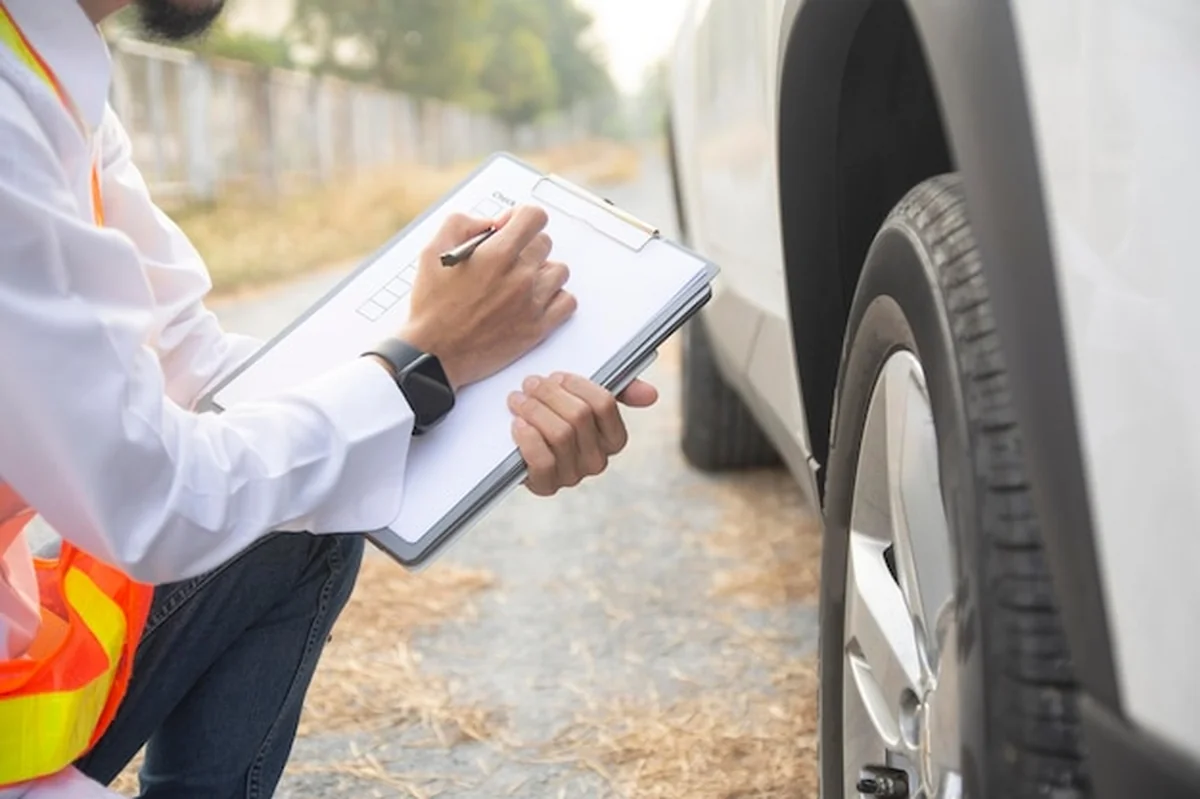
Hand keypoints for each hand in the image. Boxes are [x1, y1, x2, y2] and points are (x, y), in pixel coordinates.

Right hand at [399, 206, 575, 389]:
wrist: (435, 354)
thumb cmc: (432, 308)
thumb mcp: (432, 251)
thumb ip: (461, 224)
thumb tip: (488, 223)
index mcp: (496, 254)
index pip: (534, 217)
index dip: (520, 218)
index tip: (510, 228)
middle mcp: (520, 276)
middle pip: (544, 243)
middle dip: (525, 246)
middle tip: (507, 260)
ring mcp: (532, 303)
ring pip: (558, 271)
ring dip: (542, 272)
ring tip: (520, 281)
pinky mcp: (538, 328)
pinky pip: (567, 302)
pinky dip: (556, 298)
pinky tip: (536, 299)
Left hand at [507, 372, 658, 495]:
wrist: (517, 444)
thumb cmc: (555, 415)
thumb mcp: (584, 397)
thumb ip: (619, 389)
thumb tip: (651, 395)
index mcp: (613, 437)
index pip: (604, 404)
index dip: (577, 385)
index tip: (558, 376)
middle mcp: (597, 460)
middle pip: (579, 416)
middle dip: (550, 394)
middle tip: (531, 384)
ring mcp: (573, 476)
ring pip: (560, 435)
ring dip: (534, 411)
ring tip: (518, 400)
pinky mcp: (546, 486)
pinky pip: (542, 461)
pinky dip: (527, 438)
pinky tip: (517, 424)